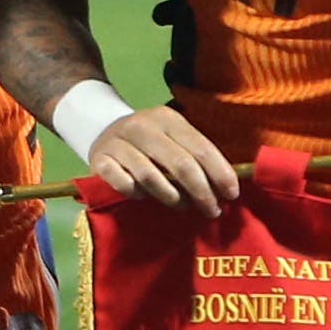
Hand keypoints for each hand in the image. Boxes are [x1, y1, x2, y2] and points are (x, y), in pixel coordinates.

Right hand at [80, 103, 242, 216]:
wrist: (100, 129)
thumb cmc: (148, 143)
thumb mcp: (172, 138)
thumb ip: (194, 155)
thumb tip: (225, 187)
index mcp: (167, 118)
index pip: (200, 147)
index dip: (219, 173)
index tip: (231, 195)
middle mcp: (142, 126)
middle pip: (180, 163)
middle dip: (201, 191)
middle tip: (212, 211)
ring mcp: (117, 142)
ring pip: (151, 176)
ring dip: (172, 197)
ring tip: (183, 207)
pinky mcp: (99, 160)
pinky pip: (122, 184)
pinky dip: (136, 194)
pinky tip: (143, 198)